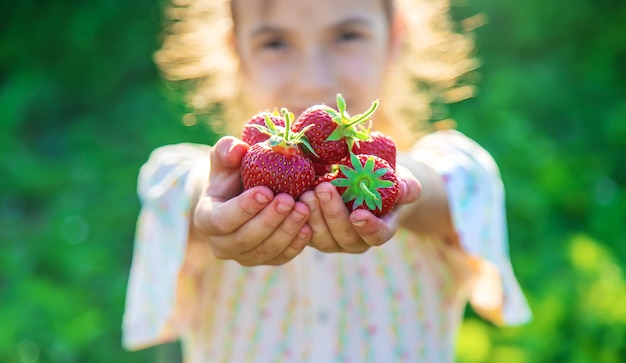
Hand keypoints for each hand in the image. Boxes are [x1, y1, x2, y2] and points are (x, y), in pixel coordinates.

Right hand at [193, 136, 311, 265]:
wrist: (244, 194)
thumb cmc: (233, 173)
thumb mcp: (226, 158)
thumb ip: (228, 150)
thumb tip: (239, 150)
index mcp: (207, 219)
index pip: (223, 220)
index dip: (244, 208)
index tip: (266, 191)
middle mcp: (222, 245)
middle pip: (245, 239)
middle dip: (269, 220)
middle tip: (289, 200)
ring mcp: (244, 257)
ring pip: (265, 251)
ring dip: (286, 231)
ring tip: (303, 209)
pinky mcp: (266, 261)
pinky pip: (282, 258)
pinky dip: (296, 244)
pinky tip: (308, 227)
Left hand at [300, 165, 420, 252]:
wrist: (361, 182)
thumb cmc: (385, 181)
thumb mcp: (400, 180)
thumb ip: (406, 187)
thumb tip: (405, 190)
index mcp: (380, 230)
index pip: (377, 235)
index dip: (369, 228)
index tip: (358, 214)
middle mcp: (356, 241)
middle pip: (344, 235)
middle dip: (333, 213)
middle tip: (323, 188)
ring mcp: (333, 240)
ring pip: (321, 237)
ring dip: (313, 216)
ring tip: (306, 192)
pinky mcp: (313, 234)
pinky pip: (304, 232)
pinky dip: (298, 217)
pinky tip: (294, 198)